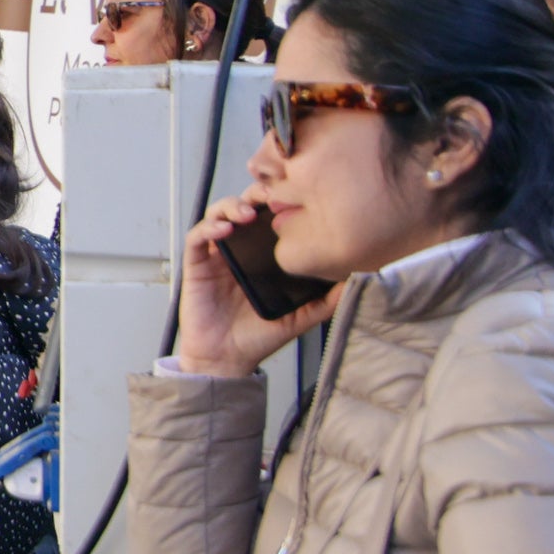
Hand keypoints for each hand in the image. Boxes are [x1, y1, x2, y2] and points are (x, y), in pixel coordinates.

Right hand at [175, 194, 338, 376]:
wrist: (228, 359)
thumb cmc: (258, 337)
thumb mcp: (301, 317)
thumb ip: (327, 300)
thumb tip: (356, 281)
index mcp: (264, 256)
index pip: (271, 216)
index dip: (280, 200)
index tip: (296, 196)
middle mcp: (240, 250)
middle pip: (244, 206)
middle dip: (255, 193)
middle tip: (270, 194)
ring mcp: (217, 255)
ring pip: (218, 215)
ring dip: (231, 206)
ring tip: (247, 212)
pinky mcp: (197, 265)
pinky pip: (197, 238)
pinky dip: (208, 228)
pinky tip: (223, 230)